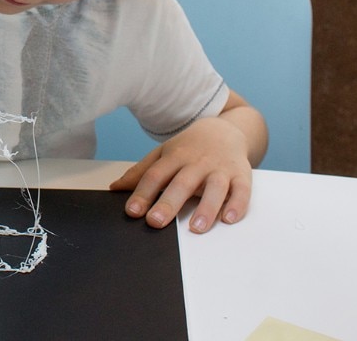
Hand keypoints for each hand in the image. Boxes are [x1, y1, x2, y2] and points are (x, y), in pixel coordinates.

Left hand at [108, 116, 253, 233]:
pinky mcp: (241, 175)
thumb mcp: (163, 154)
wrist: (224, 129)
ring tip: (196, 228)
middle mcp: (197, 163)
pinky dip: (237, 204)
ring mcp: (220, 169)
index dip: (142, 193)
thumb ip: (141, 172)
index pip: (155, 175)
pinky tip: (229, 218)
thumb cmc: (190, 147)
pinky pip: (242, 190)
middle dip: (168, 203)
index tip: (132, 211)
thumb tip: (114, 188)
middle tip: (155, 222)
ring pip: (214, 188)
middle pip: (182, 183)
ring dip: (206, 208)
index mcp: (175, 157)